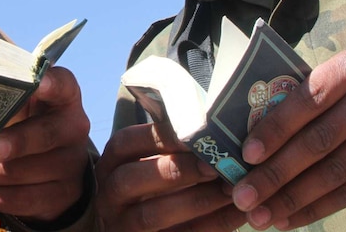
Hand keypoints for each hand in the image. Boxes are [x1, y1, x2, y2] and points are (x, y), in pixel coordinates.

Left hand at [0, 66, 91, 221]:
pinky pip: (28, 198)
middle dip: (18, 141)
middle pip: (48, 133)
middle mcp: (74, 127)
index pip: (63, 84)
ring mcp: (72, 162)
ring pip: (31, 171)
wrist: (46, 163)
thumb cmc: (20, 121)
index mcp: (63, 95)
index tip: (37, 84)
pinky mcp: (65, 193)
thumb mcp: (15, 103)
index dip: (51, 84)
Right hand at [95, 122, 241, 230]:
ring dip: (196, 201)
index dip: (160, 136)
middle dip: (175, 170)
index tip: (198, 130)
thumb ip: (169, 148)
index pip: (125, 143)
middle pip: (131, 179)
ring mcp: (122, 225)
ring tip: (232, 189)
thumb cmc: (153, 186)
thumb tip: (210, 123)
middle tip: (214, 164)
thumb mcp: (148, 164)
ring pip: (152, 214)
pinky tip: (237, 213)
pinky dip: (211, 225)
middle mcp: (108, 195)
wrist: (141, 226)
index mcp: (110, 164)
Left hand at [232, 49, 345, 229]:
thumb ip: (304, 95)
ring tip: (262, 215)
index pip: (308, 99)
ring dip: (293, 198)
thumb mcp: (340, 73)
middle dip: (276, 173)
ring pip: (335, 172)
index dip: (277, 129)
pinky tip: (291, 217)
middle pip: (319, 141)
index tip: (247, 154)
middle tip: (244, 196)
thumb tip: (248, 131)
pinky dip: (318, 207)